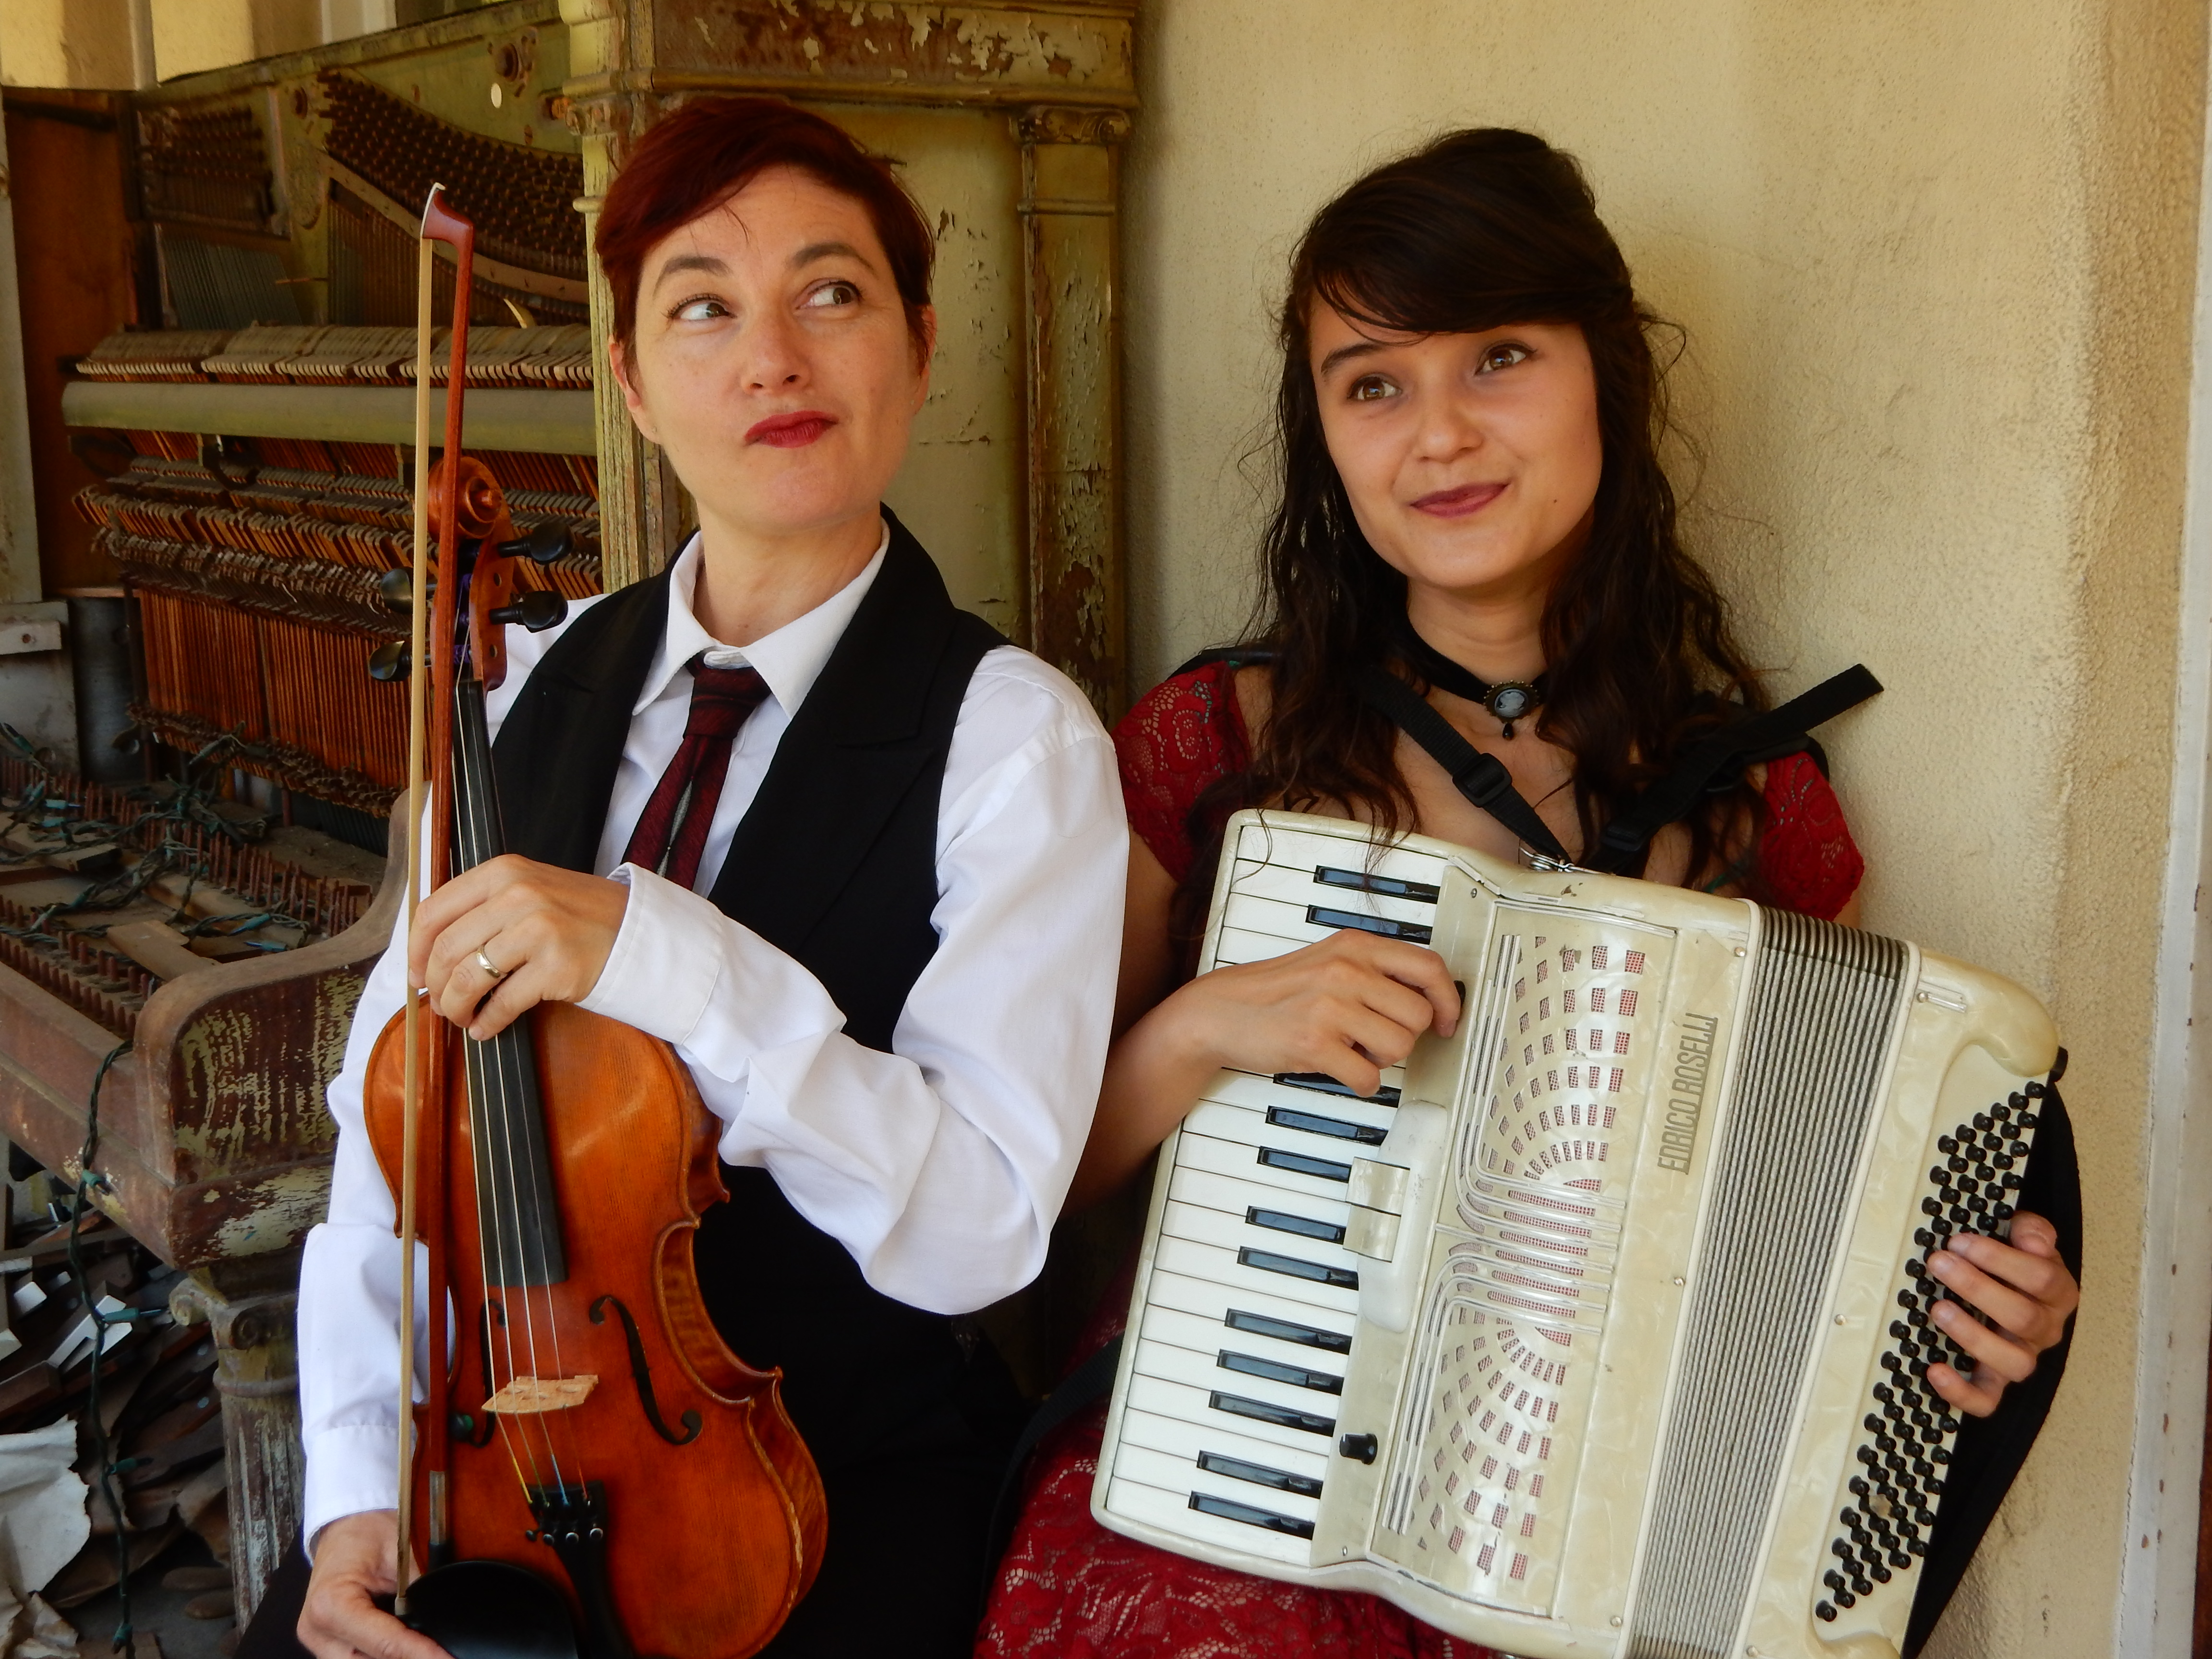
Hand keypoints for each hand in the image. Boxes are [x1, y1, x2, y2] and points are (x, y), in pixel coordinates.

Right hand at [298, 1511, 449, 1658]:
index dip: (421, 1654)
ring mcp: (318, 1642)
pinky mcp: (326, 1645)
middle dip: (406, 1658)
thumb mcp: (401, 1553)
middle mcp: (317, 1630)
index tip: (447, 1658)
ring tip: (425, 1647)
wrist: (346, 1526)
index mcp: (332, 1604)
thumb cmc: (368, 1532)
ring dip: (393, 1656)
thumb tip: (445, 1620)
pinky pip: (357, 1658)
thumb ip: (420, 1590)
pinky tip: (406, 1646)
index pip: (385, 1644)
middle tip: (440, 1652)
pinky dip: (381, 1654)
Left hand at [410, 853, 628, 1039]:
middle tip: (442, 1004)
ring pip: (468, 978)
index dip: (414, 950)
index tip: (416, 975)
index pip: (434, 911)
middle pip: (447, 949)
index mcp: (503, 872)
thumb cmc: (577, 916)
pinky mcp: (556, 967)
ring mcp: (539, 930)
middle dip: (436, 986)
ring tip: (462, 1018)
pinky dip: (487, 1023)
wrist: (637, 932)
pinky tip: (486, 1029)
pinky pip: (503, 1003)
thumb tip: (428, 953)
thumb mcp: (528, 890)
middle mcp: (518, 895)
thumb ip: (482, 908)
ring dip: (456, 1007)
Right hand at [1159, 928, 1461, 1097]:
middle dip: (1405, 1035)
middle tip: (1379, 1038)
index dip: (1448, 998)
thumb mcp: (1328, 960)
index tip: (1445, 1019)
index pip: (1428, 965)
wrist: (1221, 1011)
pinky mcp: (1314, 1042)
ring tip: (1354, 1050)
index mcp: (1355, 946)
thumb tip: (1428, 995)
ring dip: (1382, 1059)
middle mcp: (1346, 970)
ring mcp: (1330, 1005)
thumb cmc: (1276, 991)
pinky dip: (1363, 1083)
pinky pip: (1369, 1076)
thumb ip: (1373, 969)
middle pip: (1418, 1014)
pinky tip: (1345, 1071)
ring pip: (1399, 1046)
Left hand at [1921, 1211, 2079, 1417]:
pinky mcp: (1994, 1381)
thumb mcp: (2025, 1238)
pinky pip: (1987, 1400)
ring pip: (2013, 1362)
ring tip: (1939, 1310)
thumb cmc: (2013, 1262)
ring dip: (1973, 1336)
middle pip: (2024, 1318)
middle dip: (1978, 1289)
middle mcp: (2044, 1329)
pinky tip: (1935, 1370)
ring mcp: (2020, 1357)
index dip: (2001, 1260)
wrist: (2010, 1290)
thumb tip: (2031, 1239)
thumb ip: (2032, 1230)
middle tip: (1939, 1263)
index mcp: (2056, 1293)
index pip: (2042, 1279)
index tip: (1960, 1242)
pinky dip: (1962, 1392)